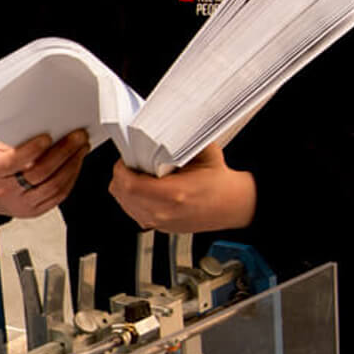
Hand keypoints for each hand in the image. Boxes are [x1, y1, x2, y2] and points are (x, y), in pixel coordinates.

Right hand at [0, 131, 90, 218]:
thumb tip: (44, 127)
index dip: (33, 148)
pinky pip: (58, 196)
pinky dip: (71, 178)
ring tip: (82, 148)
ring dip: (73, 165)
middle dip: (63, 152)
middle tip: (78, 137)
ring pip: (54, 186)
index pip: (15, 160)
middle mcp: (7, 191)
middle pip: (40, 173)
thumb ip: (16, 141)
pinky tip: (76, 164)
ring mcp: (22, 204)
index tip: (49, 136)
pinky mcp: (35, 212)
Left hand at [109, 142, 256, 233]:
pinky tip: (144, 189)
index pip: (129, 184)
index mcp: (174, 194)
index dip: (122, 169)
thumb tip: (165, 126)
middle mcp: (164, 212)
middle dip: (122, 176)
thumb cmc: (220, 183)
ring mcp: (160, 222)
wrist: (232, 205)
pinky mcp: (159, 227)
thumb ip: (182, 140)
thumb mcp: (204, 152)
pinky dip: (132, 199)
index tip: (128, 159)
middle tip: (132, 164)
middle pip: (121, 194)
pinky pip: (133, 212)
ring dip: (126, 188)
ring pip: (124, 204)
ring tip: (139, 176)